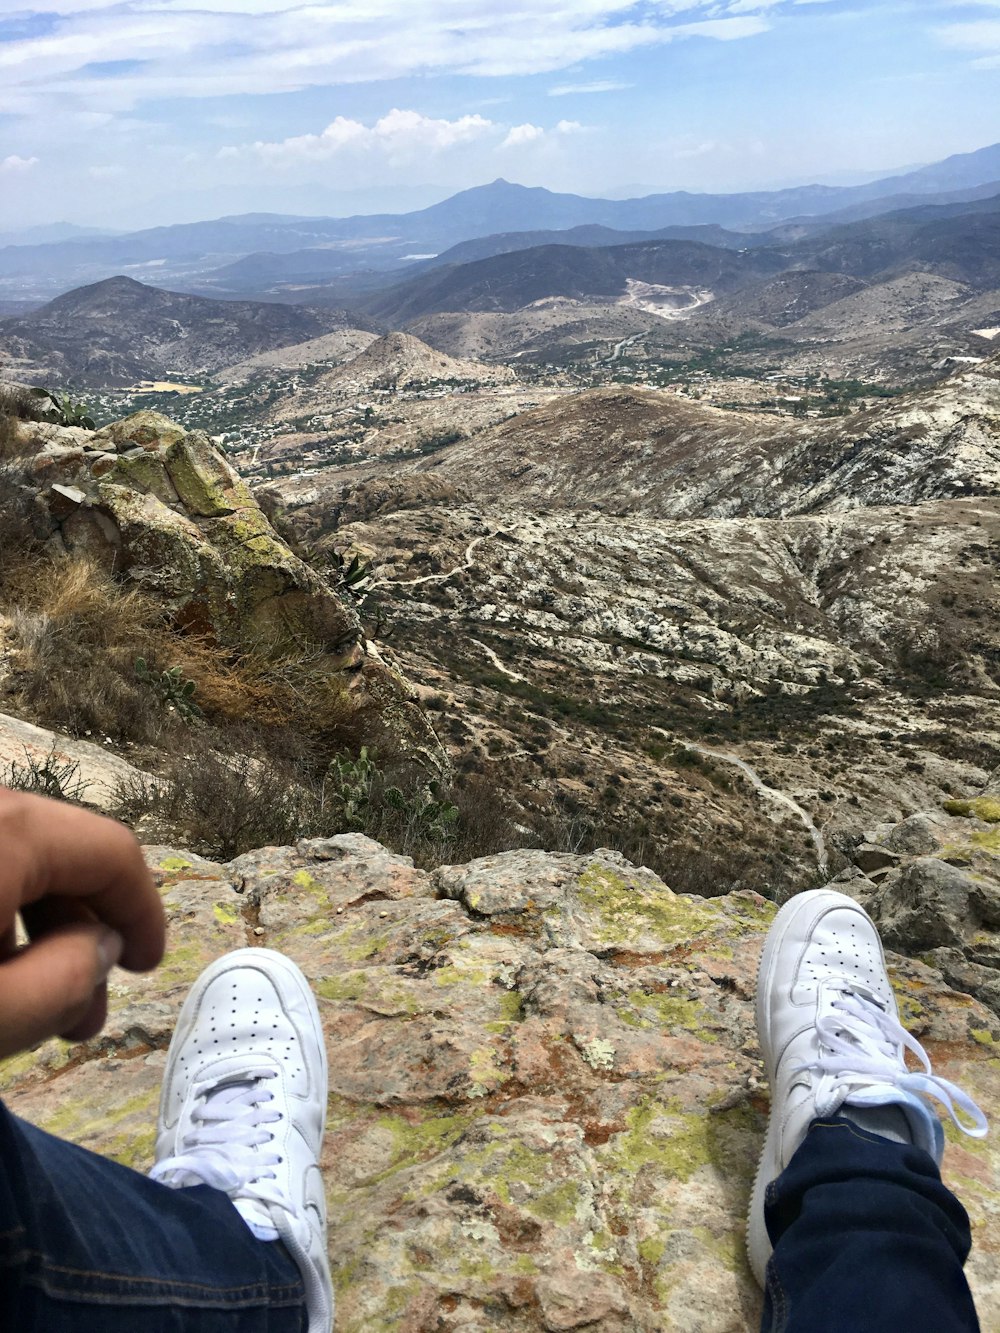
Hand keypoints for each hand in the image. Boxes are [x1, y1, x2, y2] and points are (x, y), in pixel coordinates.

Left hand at [0, 789, 165, 1059]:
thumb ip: (64, 981)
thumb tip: (102, 947)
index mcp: (4, 831)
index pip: (110, 853)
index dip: (142, 912)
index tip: (146, 968)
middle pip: (57, 853)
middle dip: (80, 931)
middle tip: (84, 1012)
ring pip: (9, 860)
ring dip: (31, 928)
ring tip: (30, 1006)